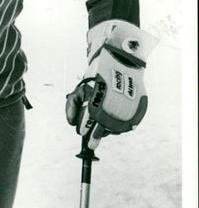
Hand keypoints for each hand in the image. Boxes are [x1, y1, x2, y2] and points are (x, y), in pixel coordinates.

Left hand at [66, 20, 156, 148]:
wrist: (120, 62)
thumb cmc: (97, 77)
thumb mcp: (80, 89)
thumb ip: (71, 106)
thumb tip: (70, 122)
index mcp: (96, 102)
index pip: (87, 123)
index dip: (83, 128)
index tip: (81, 132)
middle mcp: (111, 107)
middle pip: (101, 130)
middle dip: (95, 137)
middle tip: (91, 145)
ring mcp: (125, 108)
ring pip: (115, 128)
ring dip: (107, 130)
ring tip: (101, 130)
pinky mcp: (136, 108)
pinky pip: (127, 124)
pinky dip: (120, 126)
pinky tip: (113, 125)